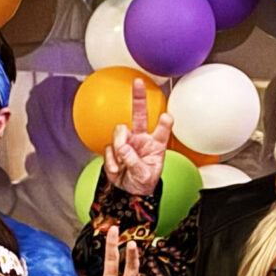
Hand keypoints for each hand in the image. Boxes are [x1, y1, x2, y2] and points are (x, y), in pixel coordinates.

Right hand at [103, 75, 174, 199]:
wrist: (128, 193)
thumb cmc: (143, 183)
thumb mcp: (144, 176)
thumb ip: (134, 161)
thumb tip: (123, 148)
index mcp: (156, 145)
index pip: (162, 130)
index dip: (165, 123)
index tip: (167, 117)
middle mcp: (142, 139)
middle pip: (140, 114)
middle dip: (138, 98)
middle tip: (138, 83)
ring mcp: (127, 142)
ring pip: (119, 131)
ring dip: (118, 145)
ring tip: (121, 162)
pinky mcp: (113, 149)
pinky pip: (109, 148)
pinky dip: (111, 160)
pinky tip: (116, 169)